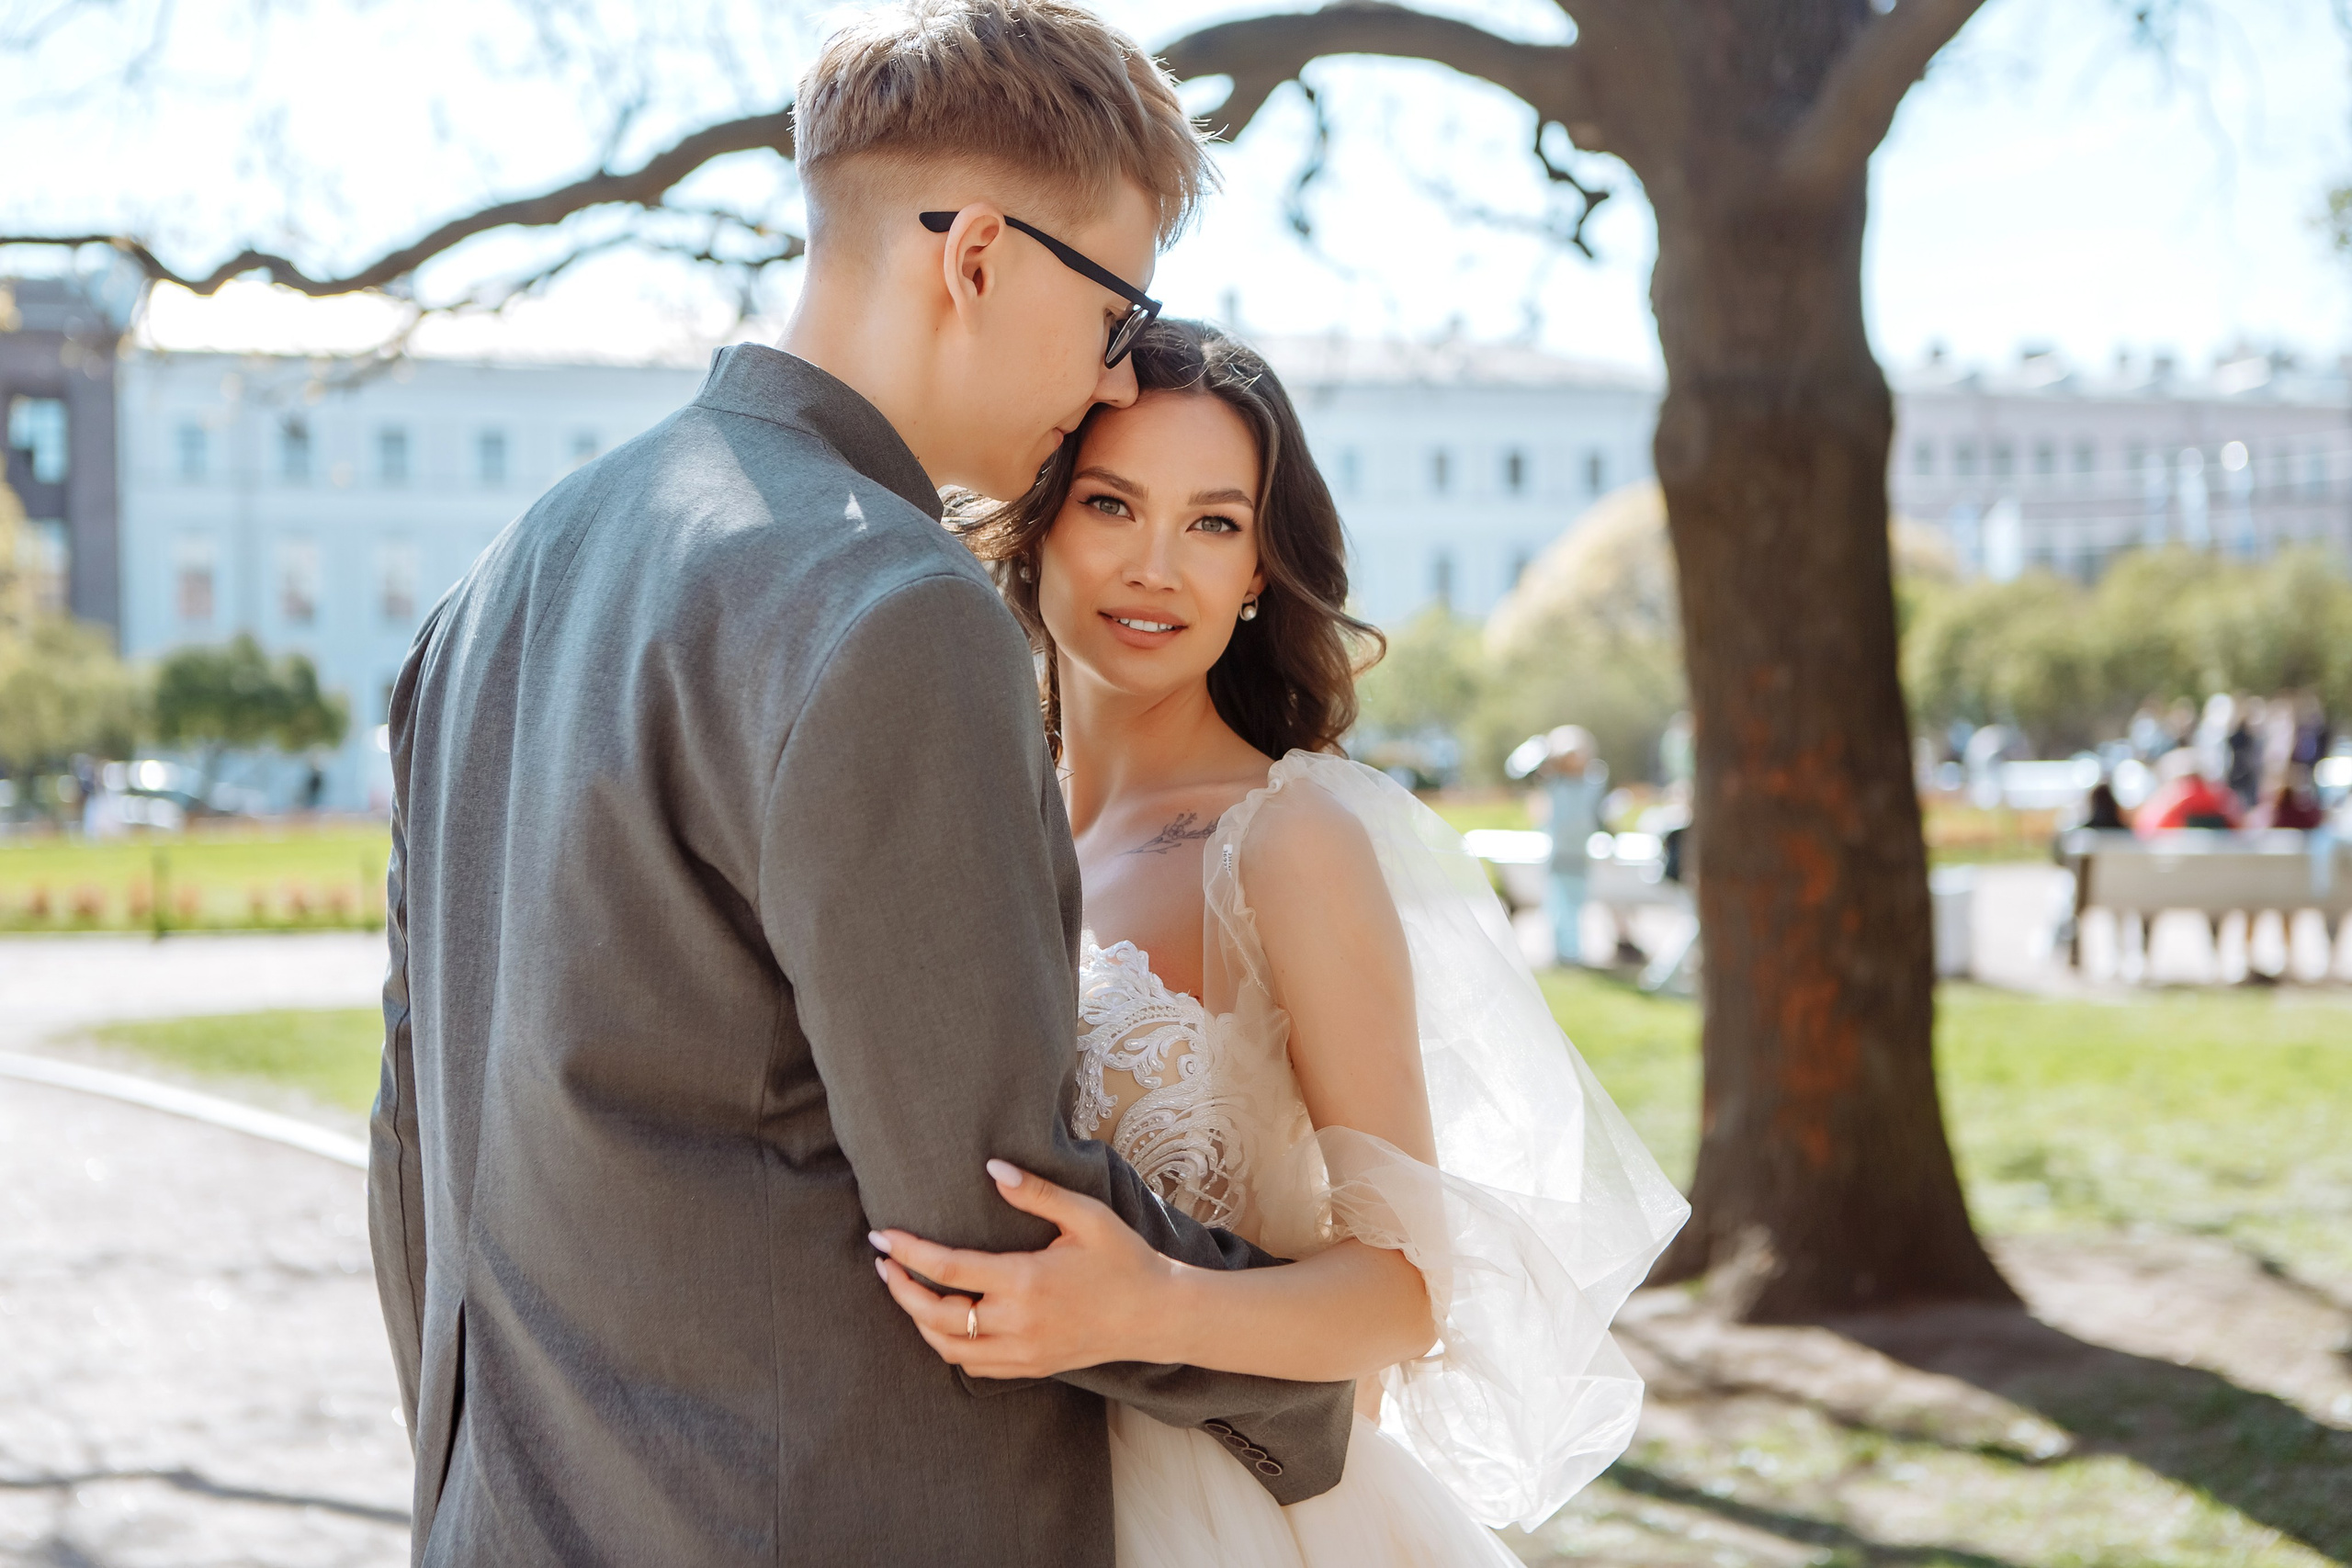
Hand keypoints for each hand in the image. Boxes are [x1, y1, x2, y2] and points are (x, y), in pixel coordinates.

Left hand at [870, 1159, 1183, 1377]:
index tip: (883, 1236)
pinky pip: (973, 1365)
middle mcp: (1018, 1323)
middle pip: (936, 1315)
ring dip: (919, 1321)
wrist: (1156, 1316)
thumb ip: (1036, 1193)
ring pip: (949, 1347)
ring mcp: (1023, 1351)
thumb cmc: (1123, 1259)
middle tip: (885, 1264)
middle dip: (901, 1289)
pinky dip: (948, 1344)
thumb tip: (992, 1170)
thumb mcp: (1086, 1216)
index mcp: (1026, 1281)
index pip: (949, 1269)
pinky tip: (943, 1321)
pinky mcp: (1031, 1367)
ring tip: (907, 1290)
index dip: (909, 1253)